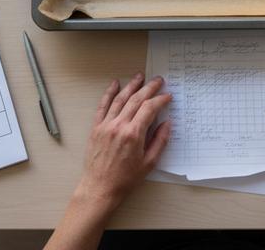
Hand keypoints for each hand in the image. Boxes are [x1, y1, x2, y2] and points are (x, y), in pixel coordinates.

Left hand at [76, 73, 171, 211]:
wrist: (100, 188)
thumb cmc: (125, 179)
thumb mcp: (149, 164)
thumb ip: (159, 141)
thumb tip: (166, 124)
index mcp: (133, 134)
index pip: (149, 109)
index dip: (160, 100)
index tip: (167, 96)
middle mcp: (119, 126)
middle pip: (136, 100)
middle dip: (149, 88)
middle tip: (158, 80)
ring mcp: (106, 125)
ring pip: (120, 99)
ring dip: (131, 85)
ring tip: (139, 76)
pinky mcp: (96, 127)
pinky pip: (103, 106)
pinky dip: (109, 93)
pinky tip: (115, 84)